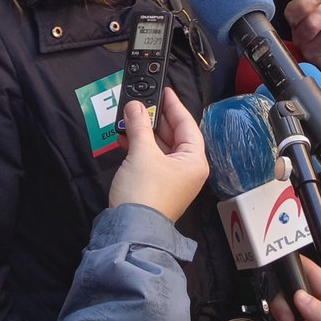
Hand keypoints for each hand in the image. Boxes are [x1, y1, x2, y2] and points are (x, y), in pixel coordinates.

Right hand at [107, 89, 208, 222]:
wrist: (129, 230)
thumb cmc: (144, 194)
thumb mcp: (142, 153)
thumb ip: (139, 126)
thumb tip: (135, 106)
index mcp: (194, 161)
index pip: (187, 124)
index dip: (174, 105)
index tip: (164, 90)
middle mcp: (187, 170)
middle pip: (174, 134)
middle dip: (155, 118)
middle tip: (141, 102)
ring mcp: (172, 179)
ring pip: (160, 146)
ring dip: (144, 132)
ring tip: (130, 117)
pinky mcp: (157, 185)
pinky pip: (151, 158)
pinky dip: (139, 146)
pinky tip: (126, 136)